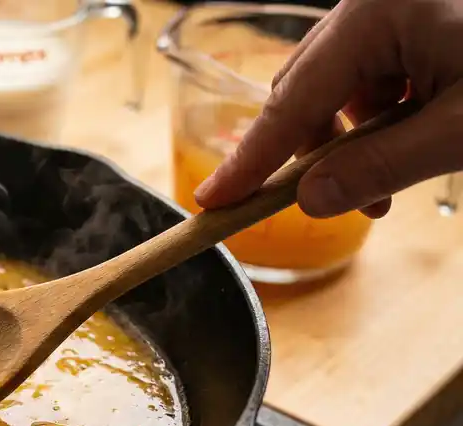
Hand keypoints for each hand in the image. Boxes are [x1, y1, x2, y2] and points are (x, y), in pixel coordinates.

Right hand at [194, 0, 462, 218]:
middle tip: (342, 204)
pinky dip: (380, 117)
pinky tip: (414, 138)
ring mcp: (391, 9)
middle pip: (306, 90)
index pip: (292, 101)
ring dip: (352, 140)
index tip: (212, 200)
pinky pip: (371, 74)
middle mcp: (371, 4)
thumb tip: (310, 200)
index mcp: (375, 15)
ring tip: (394, 181)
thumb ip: (385, 165)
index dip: (250, 159)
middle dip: (314, 154)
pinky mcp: (413, 19)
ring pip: (338, 87)